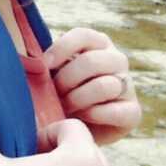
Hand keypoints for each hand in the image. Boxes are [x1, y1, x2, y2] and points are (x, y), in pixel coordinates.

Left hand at [43, 27, 140, 145]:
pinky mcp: (132, 112)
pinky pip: (116, 111)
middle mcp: (116, 60)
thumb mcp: (50, 75)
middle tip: (54, 94)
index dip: (62, 48)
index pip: (83, 35)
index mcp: (97, 44)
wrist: (75, 130)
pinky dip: (94, 115)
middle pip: (93, 61)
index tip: (44, 65)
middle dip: (67, 80)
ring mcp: (128, 86)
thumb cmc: (58, 95)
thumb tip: (33, 61)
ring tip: (64, 108)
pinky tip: (81, 118)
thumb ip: (46, 64)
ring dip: (78, 99)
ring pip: (105, 85)